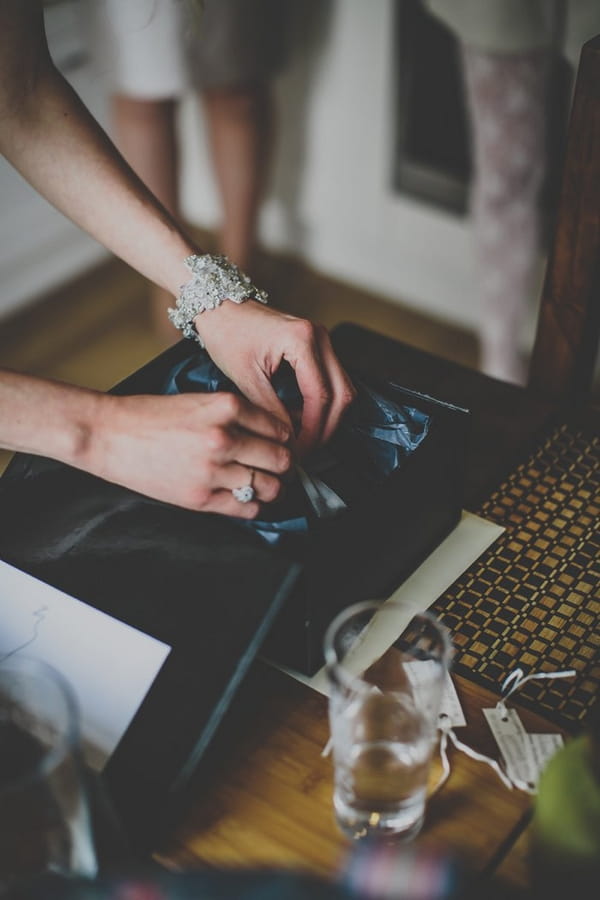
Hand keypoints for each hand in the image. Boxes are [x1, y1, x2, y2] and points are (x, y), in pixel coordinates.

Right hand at [85, 391, 291, 515]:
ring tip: (269, 485)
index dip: (285, 439)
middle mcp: (224, 437)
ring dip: (274, 488)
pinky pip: (247, 508)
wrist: (108, 434)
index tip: (283, 445)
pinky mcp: (200, 498)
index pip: (279, 428)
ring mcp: (213, 470)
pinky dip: (255, 507)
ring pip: (270, 486)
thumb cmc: (148, 416)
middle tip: (281, 467)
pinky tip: (248, 500)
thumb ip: (234, 415)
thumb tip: (268, 433)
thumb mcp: (199, 400)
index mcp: (226, 407)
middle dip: (285, 465)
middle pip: (281, 458)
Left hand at [195, 301, 355, 455]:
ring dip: (327, 418)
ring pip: (342, 389)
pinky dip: (321, 404)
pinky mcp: (318, 346)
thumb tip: (287, 441)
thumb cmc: (227, 334)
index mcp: (302, 340)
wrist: (220, 306)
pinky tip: (301, 419)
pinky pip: (332, 381)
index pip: (321, 396)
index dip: (313, 430)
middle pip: (343, 394)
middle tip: (306, 451)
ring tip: (303, 437)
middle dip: (327, 428)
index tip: (299, 451)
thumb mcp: (245, 378)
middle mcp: (320, 337)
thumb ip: (270, 410)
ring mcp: (323, 340)